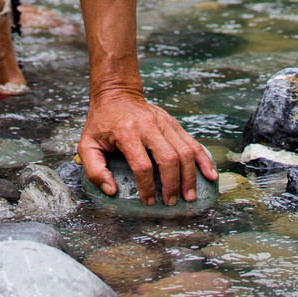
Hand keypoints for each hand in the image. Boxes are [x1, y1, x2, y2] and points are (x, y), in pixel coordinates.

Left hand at [79, 87, 216, 205]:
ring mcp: (164, 123)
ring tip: (188, 196)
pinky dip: (203, 160)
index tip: (148, 201)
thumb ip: (94, 170)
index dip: (147, 187)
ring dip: (189, 176)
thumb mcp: (87, 144)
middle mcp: (148, 126)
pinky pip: (192, 142)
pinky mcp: (173, 123)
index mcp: (126, 132)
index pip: (142, 165)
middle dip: (172, 184)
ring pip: (185, 151)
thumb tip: (111, 191)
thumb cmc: (101, 123)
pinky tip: (210, 175)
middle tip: (171, 202)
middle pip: (169, 158)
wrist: (116, 94)